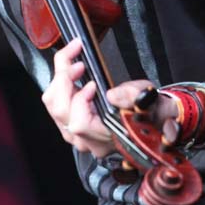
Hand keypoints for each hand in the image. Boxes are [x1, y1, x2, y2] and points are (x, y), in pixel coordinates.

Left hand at [41, 40, 178, 157]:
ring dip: (60, 81)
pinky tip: (73, 75)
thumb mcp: (147, 99)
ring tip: (75, 65)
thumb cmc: (148, 110)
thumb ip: (131, 96)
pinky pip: (55, 105)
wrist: (152, 119)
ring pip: (53, 107)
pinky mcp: (70, 126)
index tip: (92, 83)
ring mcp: (76, 136)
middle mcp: (88, 141)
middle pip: (60, 112)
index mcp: (107, 138)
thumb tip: (112, 95)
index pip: (79, 124)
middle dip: (65, 81)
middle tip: (78, 63)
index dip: (80, 100)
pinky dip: (60, 86)